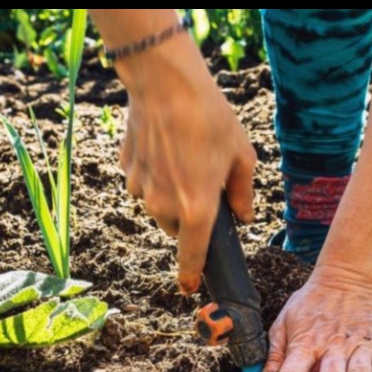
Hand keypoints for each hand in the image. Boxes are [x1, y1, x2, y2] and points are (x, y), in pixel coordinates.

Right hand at [116, 34, 256, 294]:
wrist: (165, 84)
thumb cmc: (210, 118)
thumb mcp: (241, 155)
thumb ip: (243, 193)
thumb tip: (244, 215)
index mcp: (197, 209)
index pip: (193, 256)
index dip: (191, 274)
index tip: (189, 287)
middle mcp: (165, 206)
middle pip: (177, 227)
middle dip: (190, 215)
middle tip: (204, 181)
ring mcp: (142, 189)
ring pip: (158, 205)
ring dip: (171, 192)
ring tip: (186, 155)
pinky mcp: (128, 171)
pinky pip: (143, 182)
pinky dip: (154, 172)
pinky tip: (166, 145)